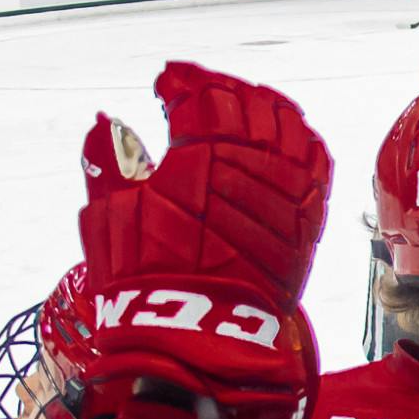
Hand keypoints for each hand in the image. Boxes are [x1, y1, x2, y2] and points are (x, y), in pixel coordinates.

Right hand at [76, 62, 330, 418]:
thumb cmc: (147, 280)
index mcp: (205, 147)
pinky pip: (316, 164)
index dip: (182, 81)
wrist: (198, 337)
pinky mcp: (307, 222)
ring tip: (243, 111)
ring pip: (289, 126)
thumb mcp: (110, 216)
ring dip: (265, 110)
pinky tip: (284, 143)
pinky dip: (300, 144)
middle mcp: (255, 160)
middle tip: (201, 92)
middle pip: (248, 101)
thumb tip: (102, 125)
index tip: (166, 82)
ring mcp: (288, 190)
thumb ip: (107, 163)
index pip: (200, 91)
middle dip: (221, 90)